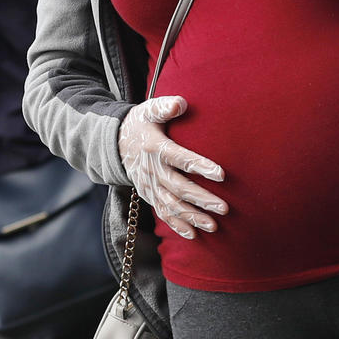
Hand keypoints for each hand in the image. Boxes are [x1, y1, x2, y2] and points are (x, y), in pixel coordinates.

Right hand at [118, 95, 227, 239]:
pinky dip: (176, 225)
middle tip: (223, 207)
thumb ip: (165, 107)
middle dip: (201, 198)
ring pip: (171, 205)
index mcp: (155, 148)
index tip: (221, 174)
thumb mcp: (148, 110)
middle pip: (178, 187)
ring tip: (214, 226)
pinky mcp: (148, 194)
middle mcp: (152, 170)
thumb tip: (181, 103)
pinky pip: (162, 213)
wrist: (115, 142)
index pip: (180, 158)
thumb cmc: (140, 123)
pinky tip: (193, 235)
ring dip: (192, 216)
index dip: (200, 166)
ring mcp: (149, 185)